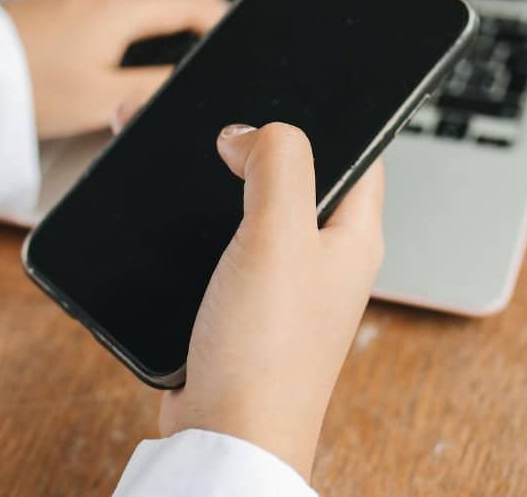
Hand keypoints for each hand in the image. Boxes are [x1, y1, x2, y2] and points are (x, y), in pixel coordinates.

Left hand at [4, 0, 227, 138]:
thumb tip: (189, 82)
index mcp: (118, 10)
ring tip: (188, 12)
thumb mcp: (101, 100)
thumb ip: (152, 89)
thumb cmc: (29, 90)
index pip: (186, 3)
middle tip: (221, 19)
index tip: (232, 35)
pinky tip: (136, 11)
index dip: (218, 19)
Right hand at [159, 122, 385, 480]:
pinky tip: (167, 213)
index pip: (360, 155)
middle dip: (254, 143)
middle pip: (296, 177)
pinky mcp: (241, 308)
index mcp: (353, 238)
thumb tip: (251, 132)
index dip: (330, 118)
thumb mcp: (279, 235)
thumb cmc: (266, 352)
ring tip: (177, 149)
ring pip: (252, 210)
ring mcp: (282, 286)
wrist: (226, 438)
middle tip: (214, 115)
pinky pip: (222, 248)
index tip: (289, 89)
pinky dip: (196, 225)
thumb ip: (278, 164)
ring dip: (217, 181)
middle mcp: (323, 259)